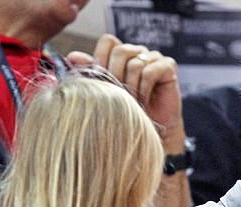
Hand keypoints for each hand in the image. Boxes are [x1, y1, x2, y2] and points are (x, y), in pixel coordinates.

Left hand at [92, 34, 183, 149]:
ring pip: (134, 63)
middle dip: (116, 76)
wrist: (150, 132)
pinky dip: (144, 89)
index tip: (102, 82)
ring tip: (132, 103)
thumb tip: (72, 56)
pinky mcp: (168, 66)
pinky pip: (150, 71)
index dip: (102, 59)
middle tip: (118, 96)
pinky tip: (144, 101)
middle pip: (120, 50)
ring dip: (131, 87)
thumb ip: (90, 73)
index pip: (108, 41)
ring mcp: (154, 58)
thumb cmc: (127, 113)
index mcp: (120, 55)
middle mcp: (137, 52)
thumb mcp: (104, 92)